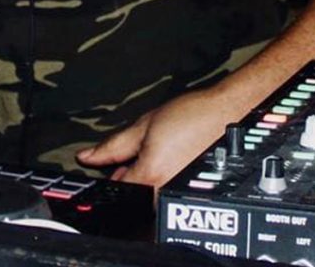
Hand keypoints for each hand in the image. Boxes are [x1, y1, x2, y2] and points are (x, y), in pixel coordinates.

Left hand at [77, 85, 234, 189]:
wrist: (227, 115)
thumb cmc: (191, 115)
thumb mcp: (144, 125)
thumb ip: (112, 146)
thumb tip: (87, 157)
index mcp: (150, 175)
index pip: (116, 190)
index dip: (109, 177)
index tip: (112, 167)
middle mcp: (163, 193)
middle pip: (132, 197)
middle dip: (128, 178)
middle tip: (140, 153)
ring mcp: (178, 196)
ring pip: (148, 198)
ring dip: (145, 181)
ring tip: (159, 154)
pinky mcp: (189, 195)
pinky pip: (164, 196)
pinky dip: (160, 183)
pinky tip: (170, 162)